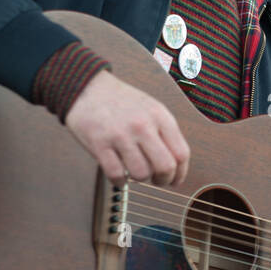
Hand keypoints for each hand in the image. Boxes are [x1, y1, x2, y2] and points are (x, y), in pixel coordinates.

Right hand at [64, 71, 189, 187]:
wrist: (88, 88)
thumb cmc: (122, 102)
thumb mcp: (152, 108)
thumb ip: (165, 133)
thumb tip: (177, 166)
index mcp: (159, 116)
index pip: (181, 153)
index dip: (180, 173)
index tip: (174, 180)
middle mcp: (143, 125)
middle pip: (165, 167)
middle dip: (163, 180)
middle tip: (156, 180)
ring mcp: (120, 135)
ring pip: (141, 174)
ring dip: (140, 179)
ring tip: (134, 171)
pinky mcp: (99, 144)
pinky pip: (116, 175)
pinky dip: (119, 181)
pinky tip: (119, 175)